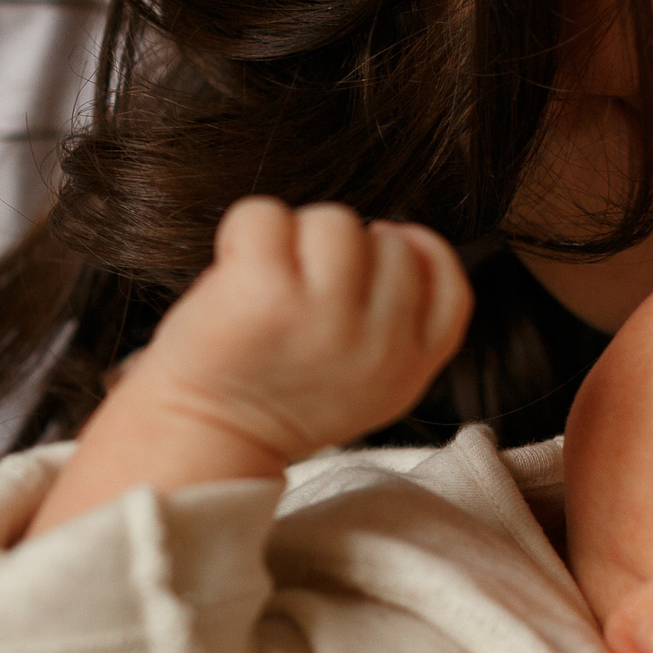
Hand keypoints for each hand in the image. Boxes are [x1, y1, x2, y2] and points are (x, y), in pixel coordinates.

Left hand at [125, 197, 471, 461]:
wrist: (203, 437)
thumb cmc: (276, 395)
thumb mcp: (367, 382)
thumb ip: (399, 326)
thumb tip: (405, 237)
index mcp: (407, 369)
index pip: (449, 284)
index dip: (419, 250)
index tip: (381, 247)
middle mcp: (376, 346)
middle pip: (388, 242)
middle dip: (344, 251)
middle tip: (301, 289)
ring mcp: (323, 317)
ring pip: (334, 221)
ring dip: (296, 237)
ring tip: (269, 281)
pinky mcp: (265, 292)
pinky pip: (266, 215)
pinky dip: (244, 231)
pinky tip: (234, 270)